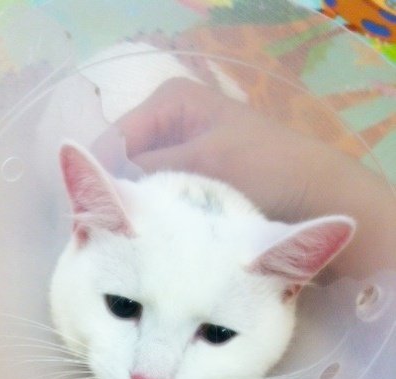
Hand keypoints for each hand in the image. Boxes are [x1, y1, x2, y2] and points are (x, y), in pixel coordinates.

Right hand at [118, 77, 395, 275]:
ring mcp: (181, 153)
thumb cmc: (264, 168)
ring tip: (137, 240)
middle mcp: (170, 123)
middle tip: (117, 234)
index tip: (98, 220)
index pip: (114, 141)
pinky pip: (162, 197)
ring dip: (141, 209)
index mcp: (169, 102)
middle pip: (125, 163)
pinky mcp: (192, 181)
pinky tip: (159, 238)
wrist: (315, 195)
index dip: (103, 178)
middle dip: (122, 195)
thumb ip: (150, 171)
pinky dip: (160, 216)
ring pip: (142, 184)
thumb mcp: (205, 163)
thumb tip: (101, 188)